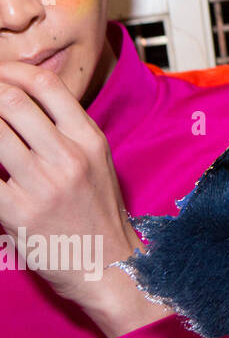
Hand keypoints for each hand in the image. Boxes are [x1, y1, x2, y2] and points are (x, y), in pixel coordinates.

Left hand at [0, 61, 170, 336]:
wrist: (107, 265)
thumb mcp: (96, 162)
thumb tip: (21, 102)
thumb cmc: (97, 213)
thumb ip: (66, 131)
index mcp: (89, 140)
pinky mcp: (17, 213)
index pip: (47, 86)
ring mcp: (42, 185)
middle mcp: (68, 157)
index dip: (12, 72)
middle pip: (12, 102)